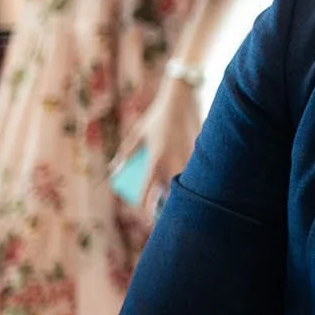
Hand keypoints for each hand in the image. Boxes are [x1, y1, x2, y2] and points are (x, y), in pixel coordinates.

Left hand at [110, 68, 205, 232]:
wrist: (182, 99)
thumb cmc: (156, 116)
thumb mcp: (137, 134)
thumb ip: (125, 153)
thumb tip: (114, 170)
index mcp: (155, 160)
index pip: (147, 193)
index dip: (144, 208)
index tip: (144, 215)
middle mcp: (172, 163)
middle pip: (168, 196)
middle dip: (163, 208)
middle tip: (159, 215)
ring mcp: (188, 159)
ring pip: (183, 186)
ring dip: (178, 195)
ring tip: (175, 203)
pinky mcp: (199, 153)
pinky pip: (193, 172)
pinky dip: (190, 179)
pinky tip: (190, 184)